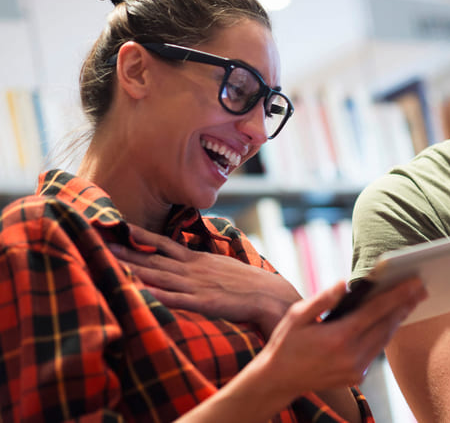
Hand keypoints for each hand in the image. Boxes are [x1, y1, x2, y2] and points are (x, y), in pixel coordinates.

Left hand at [110, 224, 301, 337]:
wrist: (271, 296)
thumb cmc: (249, 285)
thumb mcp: (223, 268)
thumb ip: (203, 265)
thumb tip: (190, 260)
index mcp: (197, 260)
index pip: (163, 244)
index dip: (139, 236)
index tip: (117, 227)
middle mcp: (192, 270)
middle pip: (152, 257)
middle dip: (125, 250)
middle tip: (98, 240)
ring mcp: (196, 286)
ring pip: (157, 274)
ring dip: (132, 267)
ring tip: (108, 260)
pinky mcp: (202, 303)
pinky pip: (173, 299)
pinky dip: (154, 294)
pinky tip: (136, 291)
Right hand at [257, 277, 426, 392]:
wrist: (278, 380)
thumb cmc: (285, 343)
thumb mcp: (297, 317)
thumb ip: (322, 299)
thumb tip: (344, 283)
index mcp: (338, 337)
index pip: (376, 311)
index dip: (397, 295)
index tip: (414, 282)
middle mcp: (351, 356)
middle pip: (386, 325)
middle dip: (405, 305)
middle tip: (422, 287)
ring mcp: (356, 369)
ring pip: (384, 339)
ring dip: (398, 319)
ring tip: (412, 301)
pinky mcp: (357, 377)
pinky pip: (376, 350)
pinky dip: (385, 334)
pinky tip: (391, 320)